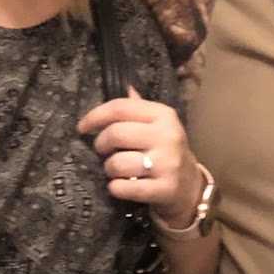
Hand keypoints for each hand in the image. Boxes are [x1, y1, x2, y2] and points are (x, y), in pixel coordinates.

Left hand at [77, 89, 202, 227]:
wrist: (190, 184)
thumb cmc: (165, 149)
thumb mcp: (158, 124)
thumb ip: (138, 107)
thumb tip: (123, 85)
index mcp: (163, 115)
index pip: (120, 108)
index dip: (95, 116)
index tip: (82, 127)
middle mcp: (167, 136)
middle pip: (115, 134)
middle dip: (101, 144)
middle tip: (103, 151)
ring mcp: (167, 164)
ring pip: (117, 163)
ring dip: (109, 169)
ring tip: (115, 169)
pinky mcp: (164, 189)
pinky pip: (123, 188)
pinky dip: (115, 188)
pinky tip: (120, 185)